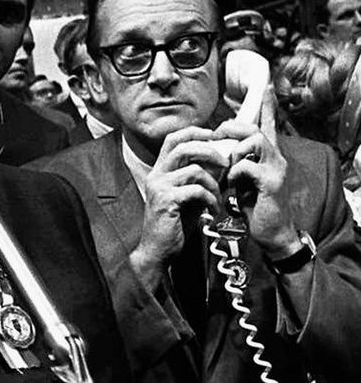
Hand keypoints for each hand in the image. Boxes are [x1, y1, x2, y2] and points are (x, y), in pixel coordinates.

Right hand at [130, 126, 226, 274]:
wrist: (159, 249)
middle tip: (226, 162)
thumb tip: (222, 163)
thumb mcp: (190, 196)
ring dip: (214, 183)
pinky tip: (213, 211)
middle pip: (182, 146)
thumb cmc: (175, 224)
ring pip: (193, 169)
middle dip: (210, 151)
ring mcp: (159, 187)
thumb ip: (200, 178)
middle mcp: (157, 174)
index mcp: (160, 170)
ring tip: (219, 197)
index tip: (214, 136)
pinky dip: (210, 199)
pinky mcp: (166, 201)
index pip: (174, 139)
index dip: (195, 132)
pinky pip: (195, 190)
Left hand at [215, 86, 298, 257]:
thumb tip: (215, 150)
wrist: (271, 233)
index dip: (267, 107)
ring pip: (254, 142)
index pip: (268, 125)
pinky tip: (231, 186)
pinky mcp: (271, 183)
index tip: (266, 87)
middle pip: (255, 128)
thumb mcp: (242, 180)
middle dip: (232, 128)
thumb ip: (234, 163)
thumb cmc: (254, 206)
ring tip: (225, 168)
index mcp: (268, 156)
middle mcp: (276, 158)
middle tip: (217, 137)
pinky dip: (234, 173)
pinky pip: (247, 166)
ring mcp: (276, 169)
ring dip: (232, 152)